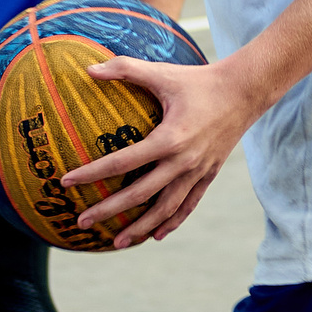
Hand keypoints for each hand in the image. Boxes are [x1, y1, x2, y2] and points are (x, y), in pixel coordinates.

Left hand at [60, 57, 263, 246]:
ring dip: (141, 227)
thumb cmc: (199, 80)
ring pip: (165, 209)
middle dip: (109, 210)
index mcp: (169, 138)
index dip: (92, 173)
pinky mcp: (208, 175)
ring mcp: (198, 172)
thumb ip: (125, 69)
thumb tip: (89, 68)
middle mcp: (183, 161)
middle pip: (140, 194)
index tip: (66, 181)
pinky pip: (188, 205)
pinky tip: (156, 236)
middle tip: (82, 221)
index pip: (122, 162)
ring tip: (117, 243)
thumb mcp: (162, 72)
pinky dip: (172, 222)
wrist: (245, 92)